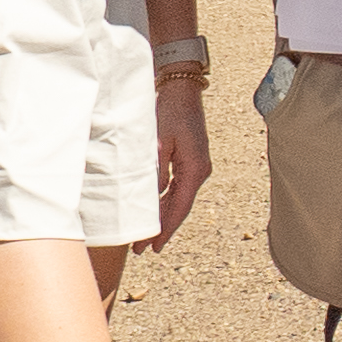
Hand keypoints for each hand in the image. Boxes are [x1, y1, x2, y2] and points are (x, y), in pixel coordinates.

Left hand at [149, 83, 208, 245]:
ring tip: (145, 237)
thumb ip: (156, 171)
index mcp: (195, 168)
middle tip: (142, 249)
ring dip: (162, 218)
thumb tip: (152, 198)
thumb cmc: (170, 113)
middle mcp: (199, 171)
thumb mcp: (160, 142)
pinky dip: (164, 203)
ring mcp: (195, 167)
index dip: (166, 229)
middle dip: (161, 229)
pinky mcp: (189, 161)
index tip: (153, 247)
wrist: (181, 92)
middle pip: (179, 207)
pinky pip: (176, 189)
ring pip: (177, 200)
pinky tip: (153, 212)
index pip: (180, 207)